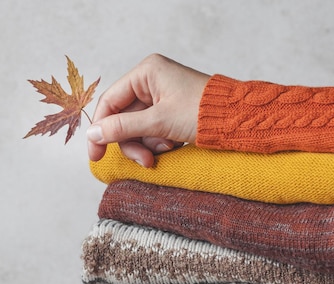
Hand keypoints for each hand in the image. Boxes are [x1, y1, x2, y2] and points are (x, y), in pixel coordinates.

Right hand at [86, 54, 209, 166]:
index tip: (96, 155)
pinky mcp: (170, 112)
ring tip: (163, 154)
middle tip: (142, 161)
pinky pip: (151, 131)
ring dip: (146, 146)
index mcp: (146, 72)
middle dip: (132, 143)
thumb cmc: (204, 113)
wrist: (240, 121)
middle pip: (123, 119)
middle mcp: (151, 81)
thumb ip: (123, 128)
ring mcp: (161, 97)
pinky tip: (171, 148)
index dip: (100, 129)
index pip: (110, 102)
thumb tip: (93, 135)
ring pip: (136, 129)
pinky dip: (157, 144)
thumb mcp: (159, 122)